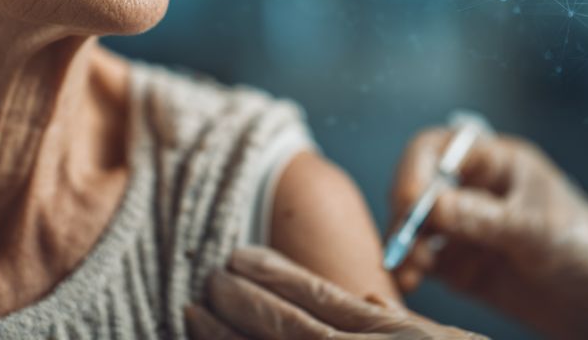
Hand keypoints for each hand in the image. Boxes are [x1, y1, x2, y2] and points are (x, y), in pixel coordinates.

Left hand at [186, 246, 487, 339]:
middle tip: (205, 278)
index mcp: (394, 339)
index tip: (240, 256)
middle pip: (293, 329)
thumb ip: (394, 328)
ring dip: (231, 336)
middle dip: (243, 302)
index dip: (277, 275)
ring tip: (193, 311)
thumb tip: (364, 304)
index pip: (324, 300)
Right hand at [391, 131, 587, 339]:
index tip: (410, 203)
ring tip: (408, 274)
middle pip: (419, 189)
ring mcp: (469, 230)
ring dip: (406, 246)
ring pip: (418, 228)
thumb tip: (432, 205)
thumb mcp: (537, 232)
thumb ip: (484, 219)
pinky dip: (414, 270)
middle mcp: (477, 192)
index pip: (437, 150)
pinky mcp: (466, 267)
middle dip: (406, 215)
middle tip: (405, 246)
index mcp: (497, 164)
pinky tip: (411, 284)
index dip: (416, 171)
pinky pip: (428, 263)